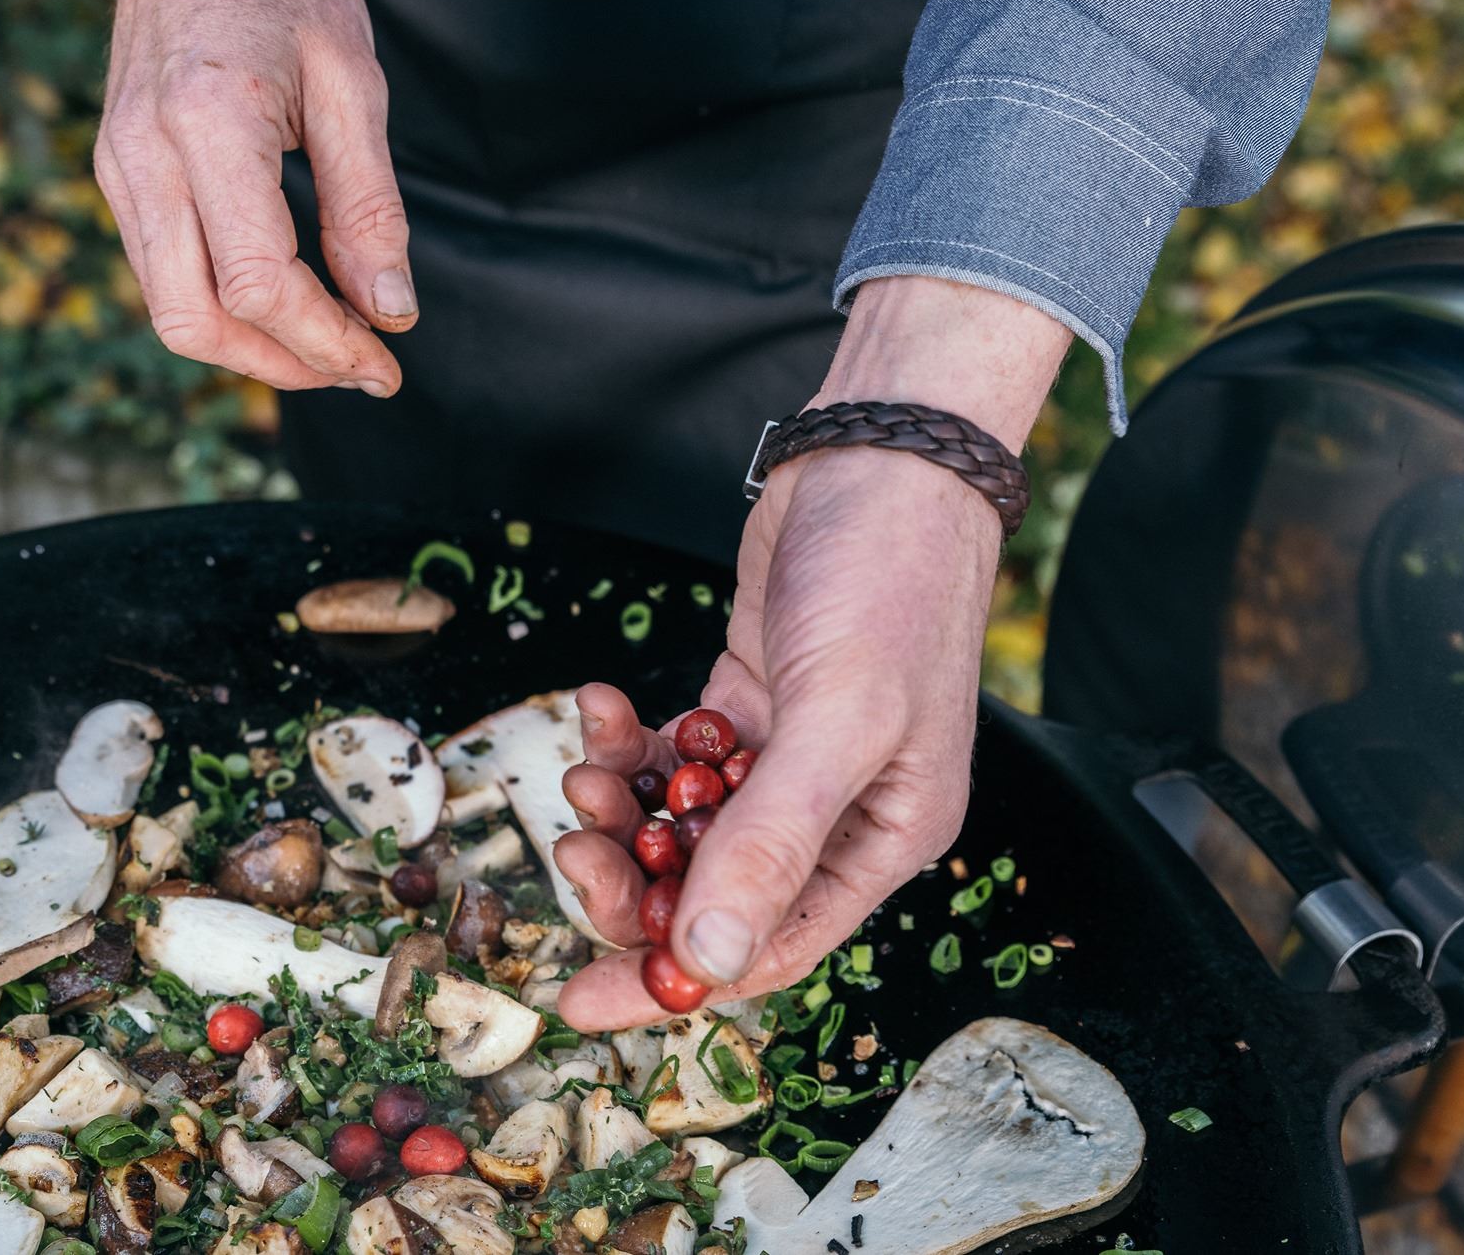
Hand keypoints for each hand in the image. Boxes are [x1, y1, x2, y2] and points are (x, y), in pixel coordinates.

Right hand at [92, 0, 412, 395]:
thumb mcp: (352, 83)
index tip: (384, 362)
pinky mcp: (115, 172)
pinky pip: (161, 275)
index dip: (325, 341)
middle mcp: (144, 154)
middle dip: (285, 366)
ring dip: (250, 350)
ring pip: (170, 311)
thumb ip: (369, 206)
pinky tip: (283, 303)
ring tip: (327, 346)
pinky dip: (222, 310)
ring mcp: (118, 167)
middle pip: (195, 321)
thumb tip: (389, 312)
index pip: (257, 282)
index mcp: (209, 122)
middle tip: (359, 369)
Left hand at [553, 276, 1072, 1030]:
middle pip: (710, 894)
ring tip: (586, 769)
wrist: (878, 459)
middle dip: (632, 884)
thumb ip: (771, 843)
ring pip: (679, 827)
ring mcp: (785, 758)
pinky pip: (670, 758)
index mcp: (880, 841)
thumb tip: (704, 956)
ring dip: (622, 811)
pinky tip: (605, 707)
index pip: (765, 949)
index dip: (671, 980)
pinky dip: (630, 745)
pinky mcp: (745, 705)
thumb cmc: (890, 583)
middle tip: (573, 850)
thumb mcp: (838, 721)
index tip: (578, 1004)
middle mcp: (833, 813)